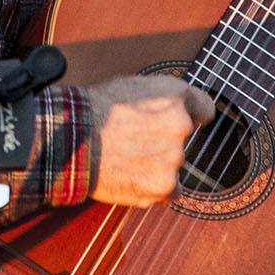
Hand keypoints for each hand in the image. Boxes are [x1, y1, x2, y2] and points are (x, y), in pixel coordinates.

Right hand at [84, 75, 216, 207]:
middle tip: (135, 139)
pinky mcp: (163, 186)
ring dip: (157, 163)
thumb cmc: (94, 110)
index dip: (189, 113)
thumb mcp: (131, 84)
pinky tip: (133, 175)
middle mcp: (181, 126)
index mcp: (176, 95)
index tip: (180, 119)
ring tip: (127, 157)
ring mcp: (173, 158)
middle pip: (182, 138)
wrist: (71, 139)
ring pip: (173, 164)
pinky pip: (170, 190)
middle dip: (163, 139)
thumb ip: (162, 96)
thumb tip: (174, 106)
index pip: (204, 108)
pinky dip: (155, 186)